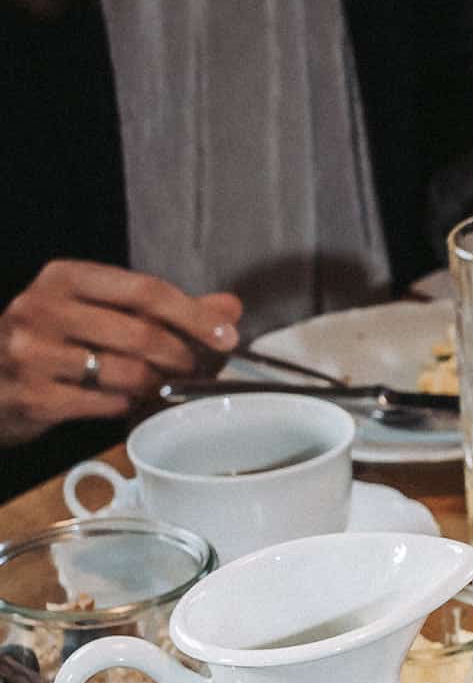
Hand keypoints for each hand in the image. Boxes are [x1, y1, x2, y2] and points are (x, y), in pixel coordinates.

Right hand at [0, 261, 241, 446]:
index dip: (193, 314)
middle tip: (194, 369)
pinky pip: (105, 403)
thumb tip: (229, 307)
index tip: (227, 335)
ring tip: (160, 386)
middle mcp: (44, 308)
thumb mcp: (96, 311)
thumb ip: (162, 309)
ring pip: (127, 372)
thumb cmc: (51, 343)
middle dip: (180, 356)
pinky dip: (126, 405)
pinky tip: (126, 401)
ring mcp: (34, 353)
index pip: (145, 289)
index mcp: (63, 277)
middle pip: (141, 333)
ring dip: (156, 385)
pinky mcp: (35, 395)